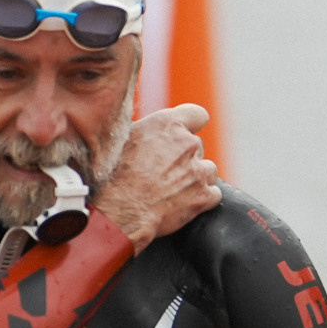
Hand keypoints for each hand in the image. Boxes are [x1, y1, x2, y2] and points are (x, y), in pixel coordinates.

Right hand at [92, 104, 222, 251]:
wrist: (119, 212)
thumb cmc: (114, 177)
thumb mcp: (124, 141)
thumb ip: (148, 132)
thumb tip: (152, 132)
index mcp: (167, 125)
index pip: (197, 115)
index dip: (192, 125)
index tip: (184, 135)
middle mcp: (187, 143)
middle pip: (198, 146)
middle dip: (186, 157)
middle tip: (165, 172)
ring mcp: (198, 170)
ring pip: (208, 170)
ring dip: (196, 178)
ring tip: (173, 189)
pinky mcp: (204, 195)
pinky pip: (213, 194)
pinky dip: (202, 199)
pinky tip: (182, 203)